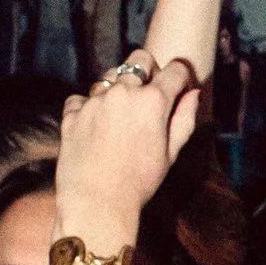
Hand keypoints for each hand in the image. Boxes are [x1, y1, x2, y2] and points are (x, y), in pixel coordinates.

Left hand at [54, 55, 200, 237]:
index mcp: (153, 101)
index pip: (175, 70)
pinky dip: (89, 107)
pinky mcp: (72, 113)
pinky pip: (82, 98)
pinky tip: (95, 127)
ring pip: (109, 77)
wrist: (97, 204)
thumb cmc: (140, 182)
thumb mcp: (171, 153)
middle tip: (148, 94)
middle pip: (139, 60)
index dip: (181, 78)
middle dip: (147, 70)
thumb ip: (184, 118)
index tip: (179, 88)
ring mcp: (94, 101)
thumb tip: (193, 93)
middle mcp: (123, 93)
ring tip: (120, 116)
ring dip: (117, 89)